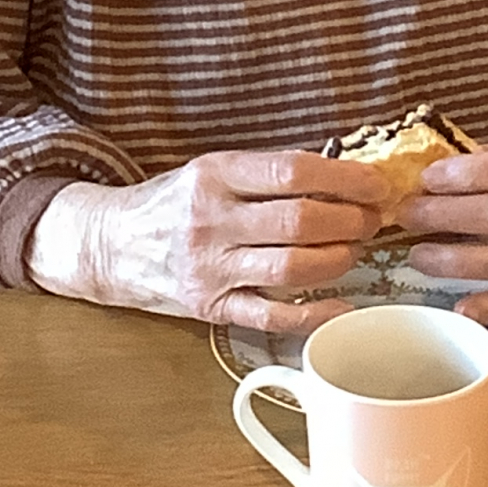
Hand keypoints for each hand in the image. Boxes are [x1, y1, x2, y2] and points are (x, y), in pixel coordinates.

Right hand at [23, 150, 389, 329]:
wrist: (111, 244)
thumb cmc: (172, 203)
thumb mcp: (210, 170)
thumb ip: (266, 173)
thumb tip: (344, 173)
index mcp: (214, 175)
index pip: (293, 172)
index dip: (346, 179)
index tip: (376, 185)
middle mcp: (210, 220)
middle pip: (300, 223)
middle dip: (351, 222)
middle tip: (371, 220)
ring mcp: (209, 269)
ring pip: (293, 269)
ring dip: (339, 261)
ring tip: (354, 250)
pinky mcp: (210, 308)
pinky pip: (273, 316)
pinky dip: (316, 313)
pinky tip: (343, 303)